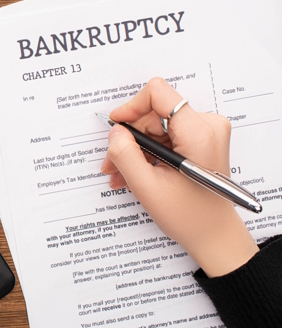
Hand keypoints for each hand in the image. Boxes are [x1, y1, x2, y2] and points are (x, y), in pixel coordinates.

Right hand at [101, 77, 257, 276]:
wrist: (213, 234)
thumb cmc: (189, 216)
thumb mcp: (147, 187)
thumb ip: (125, 155)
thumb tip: (114, 132)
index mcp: (199, 133)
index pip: (158, 94)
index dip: (131, 107)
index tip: (116, 127)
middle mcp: (208, 125)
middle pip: (154, 113)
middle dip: (130, 137)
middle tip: (113, 163)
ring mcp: (206, 132)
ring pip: (156, 126)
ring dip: (136, 149)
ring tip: (122, 174)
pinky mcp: (201, 140)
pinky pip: (165, 136)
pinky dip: (148, 153)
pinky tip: (136, 172)